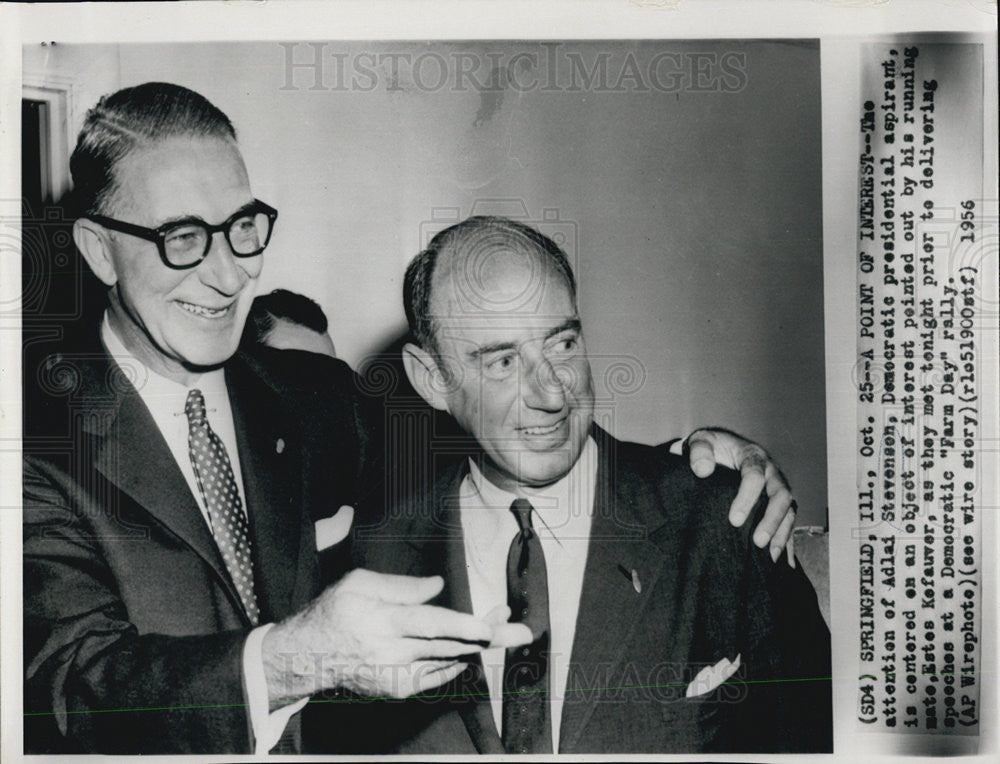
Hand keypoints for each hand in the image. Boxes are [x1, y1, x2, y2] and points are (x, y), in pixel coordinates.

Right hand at [262, 569, 529, 706]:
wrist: (306, 658)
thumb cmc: (332, 612)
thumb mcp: (358, 584)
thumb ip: (400, 587)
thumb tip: (437, 586)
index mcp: (381, 622)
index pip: (430, 625)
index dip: (463, 625)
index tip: (491, 624)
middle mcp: (392, 653)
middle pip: (449, 645)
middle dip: (489, 637)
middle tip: (523, 631)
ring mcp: (396, 676)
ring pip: (448, 660)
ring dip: (480, 646)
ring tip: (509, 632)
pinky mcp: (398, 689)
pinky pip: (437, 675)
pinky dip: (458, 661)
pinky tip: (475, 648)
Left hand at [673, 428, 796, 565]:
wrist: (718, 449)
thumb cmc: (710, 447)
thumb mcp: (701, 441)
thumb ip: (698, 451)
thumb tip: (703, 470)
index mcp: (753, 455)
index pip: (755, 475)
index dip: (747, 498)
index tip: (734, 520)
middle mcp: (771, 471)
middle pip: (781, 495)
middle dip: (771, 519)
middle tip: (757, 542)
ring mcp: (776, 486)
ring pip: (789, 509)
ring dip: (781, 532)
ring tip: (769, 556)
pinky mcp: (776, 501)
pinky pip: (788, 520)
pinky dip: (786, 539)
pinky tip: (782, 560)